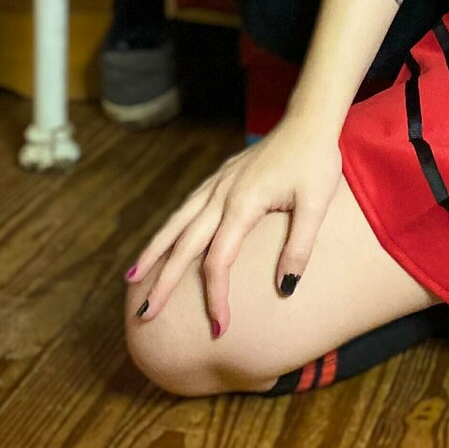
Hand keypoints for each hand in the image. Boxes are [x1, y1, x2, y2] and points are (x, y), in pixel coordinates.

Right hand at [124, 113, 346, 337]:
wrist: (310, 119)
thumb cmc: (316, 161)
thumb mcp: (315, 205)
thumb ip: (299, 248)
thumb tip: (284, 289)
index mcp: (242, 205)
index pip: (218, 262)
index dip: (215, 297)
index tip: (220, 328)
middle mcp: (221, 195)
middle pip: (183, 245)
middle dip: (163, 282)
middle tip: (144, 314)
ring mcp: (218, 183)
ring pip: (176, 222)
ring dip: (153, 252)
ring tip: (133, 278)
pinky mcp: (222, 176)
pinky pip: (187, 207)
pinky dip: (169, 228)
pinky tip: (164, 240)